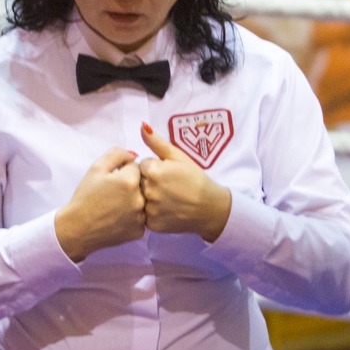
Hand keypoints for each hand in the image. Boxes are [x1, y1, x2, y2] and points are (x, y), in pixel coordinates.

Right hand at [54, 148, 145, 262]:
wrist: (78, 229)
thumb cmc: (85, 197)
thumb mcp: (96, 168)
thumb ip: (116, 154)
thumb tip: (133, 155)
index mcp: (129, 180)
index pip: (135, 167)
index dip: (122, 172)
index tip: (112, 181)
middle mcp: (140, 199)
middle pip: (141, 184)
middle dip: (130, 186)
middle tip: (113, 195)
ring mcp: (141, 217)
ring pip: (143, 201)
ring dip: (133, 201)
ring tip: (115, 207)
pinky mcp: (139, 231)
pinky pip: (141, 218)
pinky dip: (132, 218)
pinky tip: (118, 219)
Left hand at [138, 123, 231, 240]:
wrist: (209, 207)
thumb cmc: (195, 179)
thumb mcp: (179, 156)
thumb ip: (157, 142)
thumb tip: (142, 126)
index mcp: (152, 171)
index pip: (142, 165)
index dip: (155, 168)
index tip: (168, 174)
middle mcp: (147, 190)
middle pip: (139, 182)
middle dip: (149, 182)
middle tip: (168, 187)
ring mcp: (149, 209)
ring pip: (140, 198)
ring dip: (149, 198)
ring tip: (167, 199)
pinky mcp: (151, 224)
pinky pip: (144, 215)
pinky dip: (153, 212)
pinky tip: (166, 210)